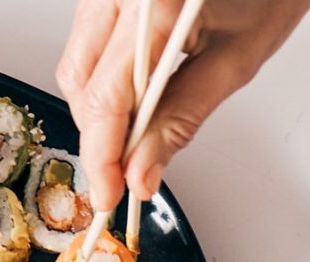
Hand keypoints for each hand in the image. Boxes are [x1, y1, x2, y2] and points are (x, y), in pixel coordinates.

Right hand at [56, 0, 309, 209]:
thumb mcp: (234, 60)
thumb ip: (181, 120)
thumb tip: (141, 172)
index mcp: (152, 4)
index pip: (105, 98)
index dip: (102, 156)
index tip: (109, 193)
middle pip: (79, 84)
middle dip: (100, 134)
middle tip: (128, 170)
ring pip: (75, 67)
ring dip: (101, 108)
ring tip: (143, 125)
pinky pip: (86, 46)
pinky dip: (105, 80)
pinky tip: (136, 93)